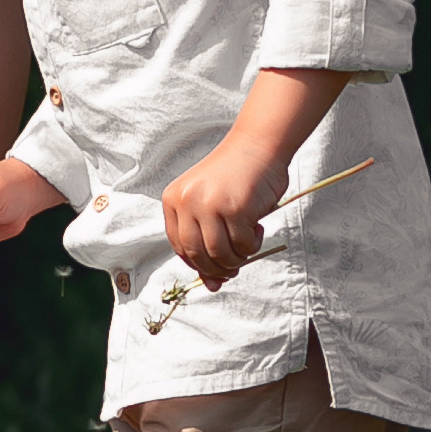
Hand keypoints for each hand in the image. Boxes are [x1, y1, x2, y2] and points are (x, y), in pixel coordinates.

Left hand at [161, 133, 289, 288]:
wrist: (258, 145)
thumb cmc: (235, 177)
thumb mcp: (211, 206)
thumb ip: (206, 244)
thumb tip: (211, 286)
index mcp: (173, 199)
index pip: (179, 247)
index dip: (198, 264)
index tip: (215, 269)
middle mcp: (186, 201)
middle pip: (198, 255)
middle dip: (218, 268)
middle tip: (235, 266)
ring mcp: (209, 204)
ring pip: (220, 254)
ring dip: (237, 258)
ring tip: (248, 244)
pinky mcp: (234, 208)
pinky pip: (243, 245)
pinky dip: (253, 245)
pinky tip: (257, 228)